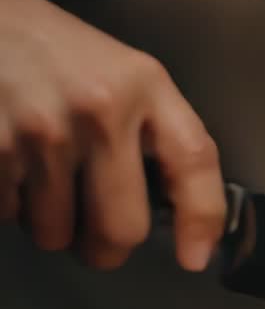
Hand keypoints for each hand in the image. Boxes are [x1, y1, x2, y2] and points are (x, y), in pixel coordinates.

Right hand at [0, 0, 224, 269]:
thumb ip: (153, 131)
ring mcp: (41, 132)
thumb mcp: (121, 72)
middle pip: (121, 227)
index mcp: (144, 85)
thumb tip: (173, 213)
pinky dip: (10, 205)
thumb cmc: (54, 51)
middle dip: (107, 247)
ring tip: (41, 175)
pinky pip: (8, 216)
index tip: (194, 257)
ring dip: (48, 223)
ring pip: (55, 233)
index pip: (194, 160)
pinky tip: (11, 164)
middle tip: (95, 235)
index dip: (202, 218)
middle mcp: (100, 109)